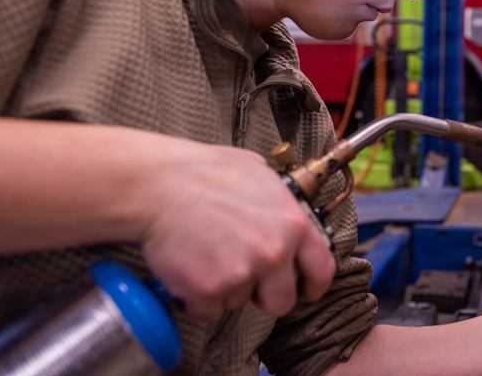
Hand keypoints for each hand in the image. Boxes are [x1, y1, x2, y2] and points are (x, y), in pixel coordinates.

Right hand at [139, 138, 335, 319]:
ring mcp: (242, 274)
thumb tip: (285, 211)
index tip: (305, 290)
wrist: (159, 185)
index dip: (314, 285)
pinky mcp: (208, 291)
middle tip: (244, 275)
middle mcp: (273, 253)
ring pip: (240, 302)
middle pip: (282, 300)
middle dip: (265, 294)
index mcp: (292, 224)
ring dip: (226, 287)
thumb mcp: (258, 173)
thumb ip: (280, 201)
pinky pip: (209, 308)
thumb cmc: (204, 172)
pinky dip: (198, 296)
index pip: (322, 269)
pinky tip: (190, 265)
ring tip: (207, 252)